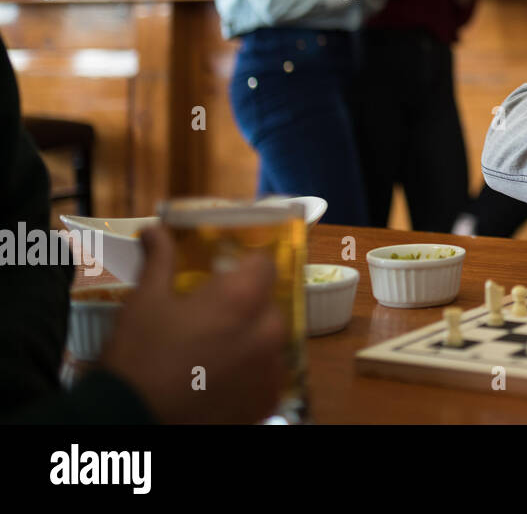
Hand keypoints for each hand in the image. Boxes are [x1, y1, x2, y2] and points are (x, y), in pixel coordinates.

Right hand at [99, 226, 285, 423]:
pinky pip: (268, 373)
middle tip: (214, 316)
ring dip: (251, 339)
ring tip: (215, 349)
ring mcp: (272, 369)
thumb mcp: (145, 301)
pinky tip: (221, 374)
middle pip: (269, 304)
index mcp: (243, 298)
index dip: (246, 266)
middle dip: (247, 306)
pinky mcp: (268, 400)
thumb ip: (161, 260)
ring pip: (271, 340)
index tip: (227, 274)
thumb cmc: (139, 354)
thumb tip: (155, 229)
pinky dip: (250, 371)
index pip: (265, 264)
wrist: (131, 420)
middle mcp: (269, 330)